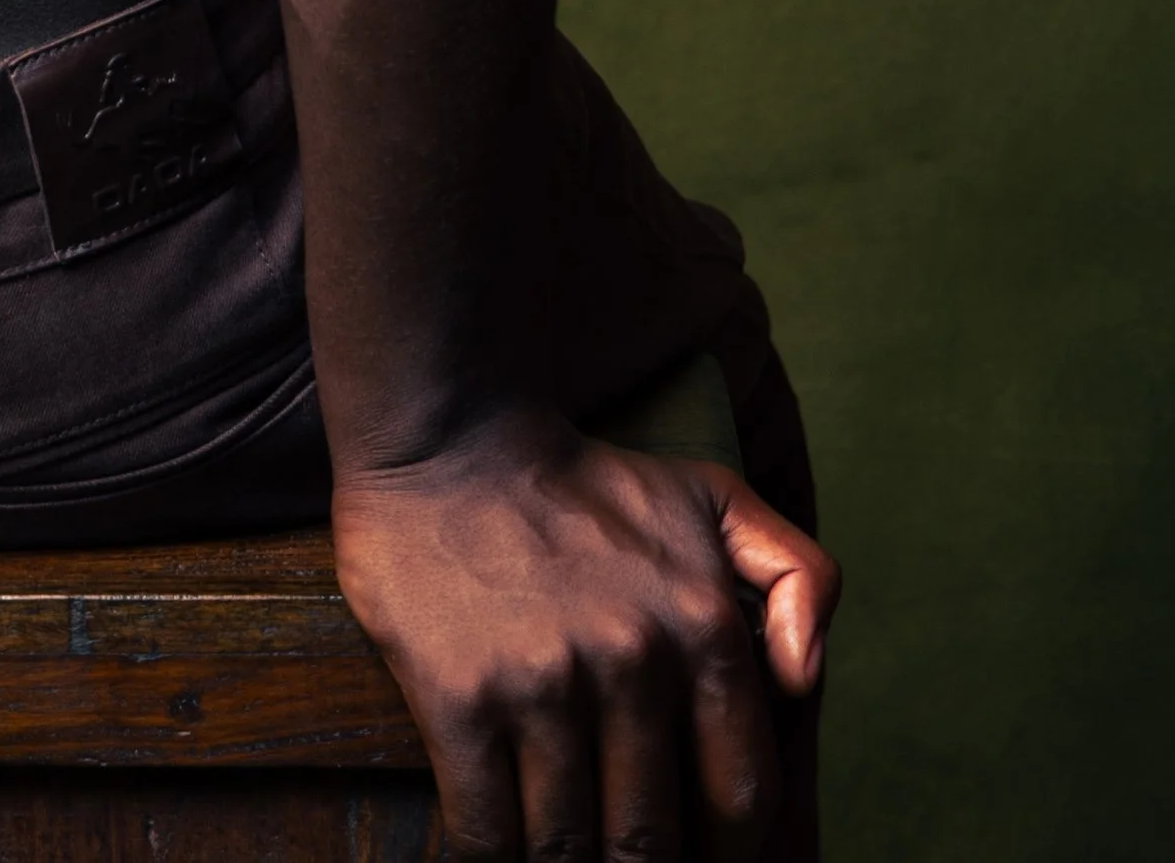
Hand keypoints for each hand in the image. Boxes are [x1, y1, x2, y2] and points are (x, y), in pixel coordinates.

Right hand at [330, 399, 838, 858]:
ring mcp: (543, 683)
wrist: (446, 434)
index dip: (724, 852)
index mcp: (705, 626)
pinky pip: (485, 832)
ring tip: (559, 849)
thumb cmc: (585, 482)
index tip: (693, 852)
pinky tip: (496, 841)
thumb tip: (807, 679)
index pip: (740, 798)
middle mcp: (633, 661)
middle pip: (649, 842)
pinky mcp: (460, 697)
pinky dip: (491, 856)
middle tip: (615, 852)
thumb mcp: (713, 496)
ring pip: (567, 849)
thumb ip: (800, 573)